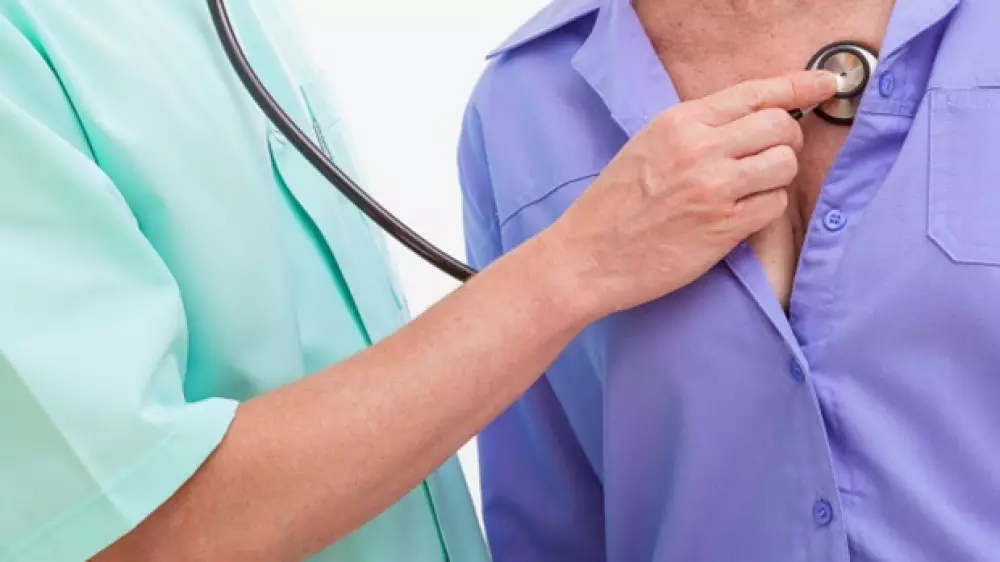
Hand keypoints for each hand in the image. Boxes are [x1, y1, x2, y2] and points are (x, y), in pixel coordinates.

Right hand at [540, 69, 838, 319]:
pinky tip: (738, 216)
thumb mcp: (648, 146)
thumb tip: (754, 118)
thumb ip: (697, 128)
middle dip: (786, 141)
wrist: (588, 255)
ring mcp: (714, 187)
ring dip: (776, 178)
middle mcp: (699, 148)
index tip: (825, 85)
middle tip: (767, 157)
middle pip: (781, 126)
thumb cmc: (615, 204)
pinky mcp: (723, 226)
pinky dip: (765, 209)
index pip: (755, 93)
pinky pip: (774, 206)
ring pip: (784, 164)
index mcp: (679, 121)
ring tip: (748, 191)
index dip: (799, 87)